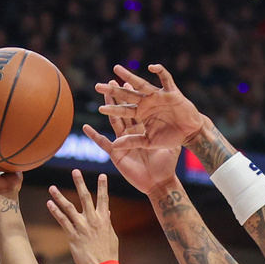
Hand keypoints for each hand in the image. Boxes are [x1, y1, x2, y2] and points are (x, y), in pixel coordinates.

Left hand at [47, 170, 117, 263]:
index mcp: (104, 220)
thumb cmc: (109, 254)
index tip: (102, 175)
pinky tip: (49, 203)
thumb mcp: (112, 237)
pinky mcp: (73, 236)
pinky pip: (62, 221)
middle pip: (85, 198)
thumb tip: (108, 213)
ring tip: (52, 187)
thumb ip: (108, 223)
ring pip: (69, 208)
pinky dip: (55, 211)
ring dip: (60, 196)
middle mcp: (93, 221)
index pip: (104, 199)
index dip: (103, 186)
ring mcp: (82, 228)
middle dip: (80, 183)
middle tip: (75, 171)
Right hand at [84, 81, 180, 195]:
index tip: (128, 83)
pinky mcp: (117, 154)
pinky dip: (94, 136)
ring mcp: (123, 142)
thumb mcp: (171, 144)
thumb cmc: (166, 164)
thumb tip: (178, 116)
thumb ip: (170, 131)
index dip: (132, 97)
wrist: (160, 182)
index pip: (137, 109)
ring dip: (107, 107)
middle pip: (123, 111)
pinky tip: (86, 128)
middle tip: (111, 82)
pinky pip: (104, 144)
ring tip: (100, 95)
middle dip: (117, 96)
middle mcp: (132, 133)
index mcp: (144, 129)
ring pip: (113, 121)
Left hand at [95, 64, 205, 150]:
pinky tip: (152, 67)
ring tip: (116, 69)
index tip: (100, 109)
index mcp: (141, 114)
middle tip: (98, 86)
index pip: (123, 111)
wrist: (190, 134)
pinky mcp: (172, 92)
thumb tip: (114, 146)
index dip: (113, 110)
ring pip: (141, 84)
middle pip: (127, 95)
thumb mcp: (148, 142)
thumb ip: (132, 142)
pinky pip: (166, 79)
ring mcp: (158, 96)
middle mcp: (147, 103)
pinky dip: (161, 71)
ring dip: (129, 77)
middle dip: (113, 91)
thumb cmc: (170, 138)